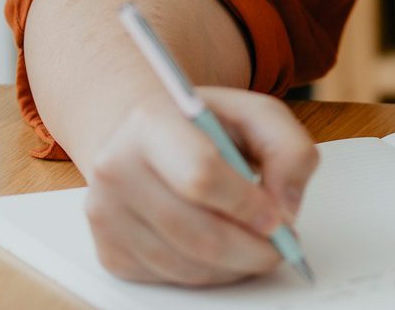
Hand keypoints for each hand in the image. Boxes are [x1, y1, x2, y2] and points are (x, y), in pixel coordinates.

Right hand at [81, 86, 317, 285]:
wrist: (143, 136)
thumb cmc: (205, 125)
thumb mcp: (258, 115)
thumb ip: (289, 150)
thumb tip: (287, 208)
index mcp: (151, 123)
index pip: (200, 175)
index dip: (246, 204)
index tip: (279, 219)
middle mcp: (116, 169)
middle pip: (194, 232)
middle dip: (251, 249)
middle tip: (283, 246)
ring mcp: (106, 214)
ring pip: (184, 264)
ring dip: (234, 266)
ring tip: (259, 246)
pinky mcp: (109, 251)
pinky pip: (169, 278)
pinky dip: (209, 274)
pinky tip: (226, 251)